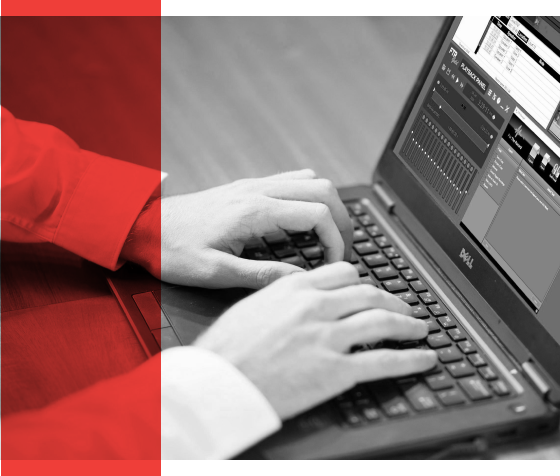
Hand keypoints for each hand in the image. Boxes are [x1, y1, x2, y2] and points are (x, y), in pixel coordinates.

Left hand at [122, 169, 352, 288]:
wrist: (141, 226)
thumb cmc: (172, 249)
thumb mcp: (214, 272)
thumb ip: (262, 275)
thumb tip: (301, 279)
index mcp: (254, 211)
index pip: (318, 213)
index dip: (337, 241)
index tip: (334, 265)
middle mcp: (258, 191)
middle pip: (324, 190)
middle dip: (342, 222)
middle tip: (341, 252)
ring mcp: (254, 185)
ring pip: (311, 180)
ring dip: (329, 207)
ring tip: (327, 239)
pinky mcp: (247, 188)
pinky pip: (292, 181)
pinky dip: (309, 199)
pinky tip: (302, 224)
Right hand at [194, 262, 437, 419]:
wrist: (218, 382)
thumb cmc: (226, 349)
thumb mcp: (253, 306)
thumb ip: (283, 295)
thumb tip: (300, 291)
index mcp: (295, 288)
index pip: (344, 273)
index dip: (364, 281)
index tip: (371, 288)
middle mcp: (316, 307)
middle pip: (370, 294)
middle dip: (393, 300)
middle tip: (405, 307)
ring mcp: (328, 337)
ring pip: (383, 321)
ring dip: (409, 325)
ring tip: (420, 329)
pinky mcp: (336, 370)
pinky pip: (384, 360)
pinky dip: (411, 358)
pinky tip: (424, 358)